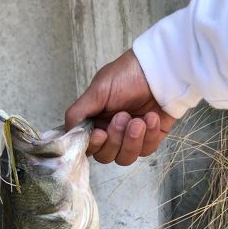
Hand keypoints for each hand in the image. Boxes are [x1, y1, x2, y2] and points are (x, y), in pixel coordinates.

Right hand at [65, 49, 175, 164]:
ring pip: (125, 158)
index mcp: (95, 122)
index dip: (94, 145)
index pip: (88, 148)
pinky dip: (149, 135)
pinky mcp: (150, 140)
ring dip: (132, 140)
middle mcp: (111, 134)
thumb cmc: (127, 75)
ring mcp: (130, 139)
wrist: (161, 70)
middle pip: (106, 156)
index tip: (100, 133)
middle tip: (123, 116)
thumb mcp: (97, 90)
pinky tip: (152, 117)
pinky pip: (146, 151)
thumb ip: (77, 113)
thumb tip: (66, 135)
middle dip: (115, 139)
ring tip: (139, 120)